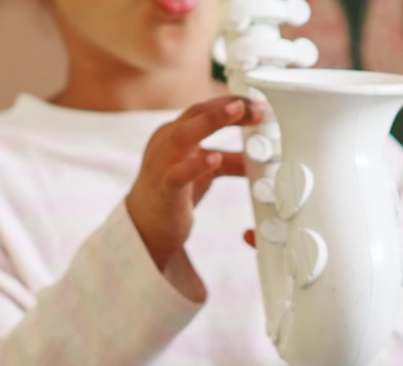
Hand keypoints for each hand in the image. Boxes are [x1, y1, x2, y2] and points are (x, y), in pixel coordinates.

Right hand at [125, 94, 263, 295]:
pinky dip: (196, 165)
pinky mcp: (164, 189)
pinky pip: (177, 174)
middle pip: (195, 114)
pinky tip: (213, 158)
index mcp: (175, 133)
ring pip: (183, 135)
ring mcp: (162, 163)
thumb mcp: (204, 172)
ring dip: (210, 122)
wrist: (146, 225)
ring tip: (235, 113)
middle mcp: (166, 142)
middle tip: (253, 106)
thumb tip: (254, 158)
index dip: (230, 103)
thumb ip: (227, 163)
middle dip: (225, 107)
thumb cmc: (173, 193)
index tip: (256, 104)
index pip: (203, 109)